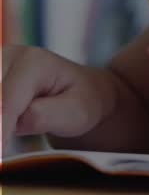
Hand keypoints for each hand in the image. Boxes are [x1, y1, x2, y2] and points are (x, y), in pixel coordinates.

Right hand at [1, 45, 117, 153]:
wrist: (85, 91)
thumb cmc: (83, 102)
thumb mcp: (77, 112)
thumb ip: (44, 116)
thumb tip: (15, 122)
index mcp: (34, 61)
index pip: (5, 100)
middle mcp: (8, 56)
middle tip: (2, 149)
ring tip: (4, 140)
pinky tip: (0, 132)